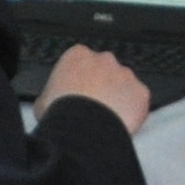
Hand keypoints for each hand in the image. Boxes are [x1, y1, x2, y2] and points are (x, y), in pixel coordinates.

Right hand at [38, 44, 154, 134]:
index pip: (81, 61)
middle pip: (106, 70)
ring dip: (118, 97)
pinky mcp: (141, 92)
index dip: (80, 79)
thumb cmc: (60, 113)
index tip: (78, 93)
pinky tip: (121, 123)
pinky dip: (133, 111)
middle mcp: (104, 59)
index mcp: (77, 55)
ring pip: (124, 85)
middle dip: (102, 85)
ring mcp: (126, 74)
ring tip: (107, 119)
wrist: (83, 128)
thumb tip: (50, 103)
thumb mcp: (42, 101)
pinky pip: (138, 101)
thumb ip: (51, 94)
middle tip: (94, 107)